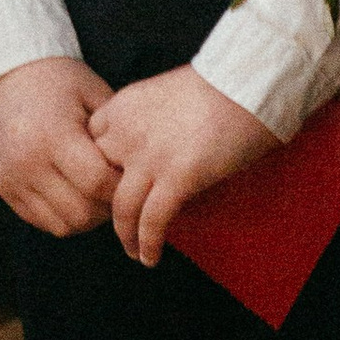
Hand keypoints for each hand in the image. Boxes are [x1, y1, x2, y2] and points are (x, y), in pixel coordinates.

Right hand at [0, 56, 115, 236]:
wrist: (4, 75)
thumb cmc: (58, 80)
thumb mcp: (92, 93)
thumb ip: (115, 132)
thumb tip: (140, 170)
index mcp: (53, 134)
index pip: (98, 182)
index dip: (122, 186)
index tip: (131, 176)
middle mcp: (28, 161)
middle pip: (82, 212)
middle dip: (107, 208)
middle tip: (118, 190)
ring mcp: (12, 178)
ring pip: (63, 225)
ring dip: (87, 217)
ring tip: (97, 194)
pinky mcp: (3, 188)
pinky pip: (42, 221)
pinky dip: (64, 216)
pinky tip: (75, 195)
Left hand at [92, 67, 278, 267]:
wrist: (247, 82)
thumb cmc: (219, 84)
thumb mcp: (164, 93)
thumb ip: (148, 120)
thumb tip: (155, 146)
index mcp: (122, 107)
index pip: (92, 145)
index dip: (100, 169)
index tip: (111, 187)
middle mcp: (126, 132)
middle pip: (100, 179)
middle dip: (106, 205)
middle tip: (119, 223)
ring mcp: (149, 157)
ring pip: (121, 208)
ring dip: (125, 236)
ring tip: (133, 251)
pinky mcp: (177, 178)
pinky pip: (153, 221)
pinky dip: (148, 243)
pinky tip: (151, 257)